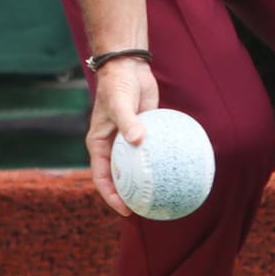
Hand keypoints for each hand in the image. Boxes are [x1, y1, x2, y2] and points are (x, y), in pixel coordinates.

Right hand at [85, 58, 157, 217]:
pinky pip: (151, 150)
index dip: (111, 196)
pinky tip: (175, 168)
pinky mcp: (143, 130)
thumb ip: (128, 122)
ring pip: (135, 165)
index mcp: (99, 144)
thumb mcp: (119, 104)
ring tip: (161, 194)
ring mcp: (128, 139)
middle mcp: (112, 145)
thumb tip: (138, 141)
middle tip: (145, 208)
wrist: (128, 66)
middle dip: (129, 194)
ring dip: (145, 180)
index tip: (125, 209)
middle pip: (119, 177)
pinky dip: (159, 160)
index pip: (102, 177)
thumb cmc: (117, 85)